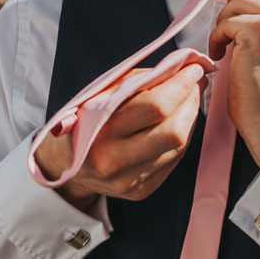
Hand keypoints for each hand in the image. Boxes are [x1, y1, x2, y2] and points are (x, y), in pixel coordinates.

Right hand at [33, 61, 205, 210]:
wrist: (64, 163)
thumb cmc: (84, 118)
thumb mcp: (101, 93)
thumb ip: (140, 80)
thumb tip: (182, 69)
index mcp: (99, 131)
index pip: (155, 107)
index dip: (181, 85)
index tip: (194, 68)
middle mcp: (113, 161)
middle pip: (173, 131)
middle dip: (191, 101)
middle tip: (195, 82)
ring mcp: (128, 180)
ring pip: (178, 146)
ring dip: (191, 117)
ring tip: (189, 98)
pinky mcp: (140, 190)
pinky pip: (174, 160)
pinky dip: (182, 136)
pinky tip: (178, 120)